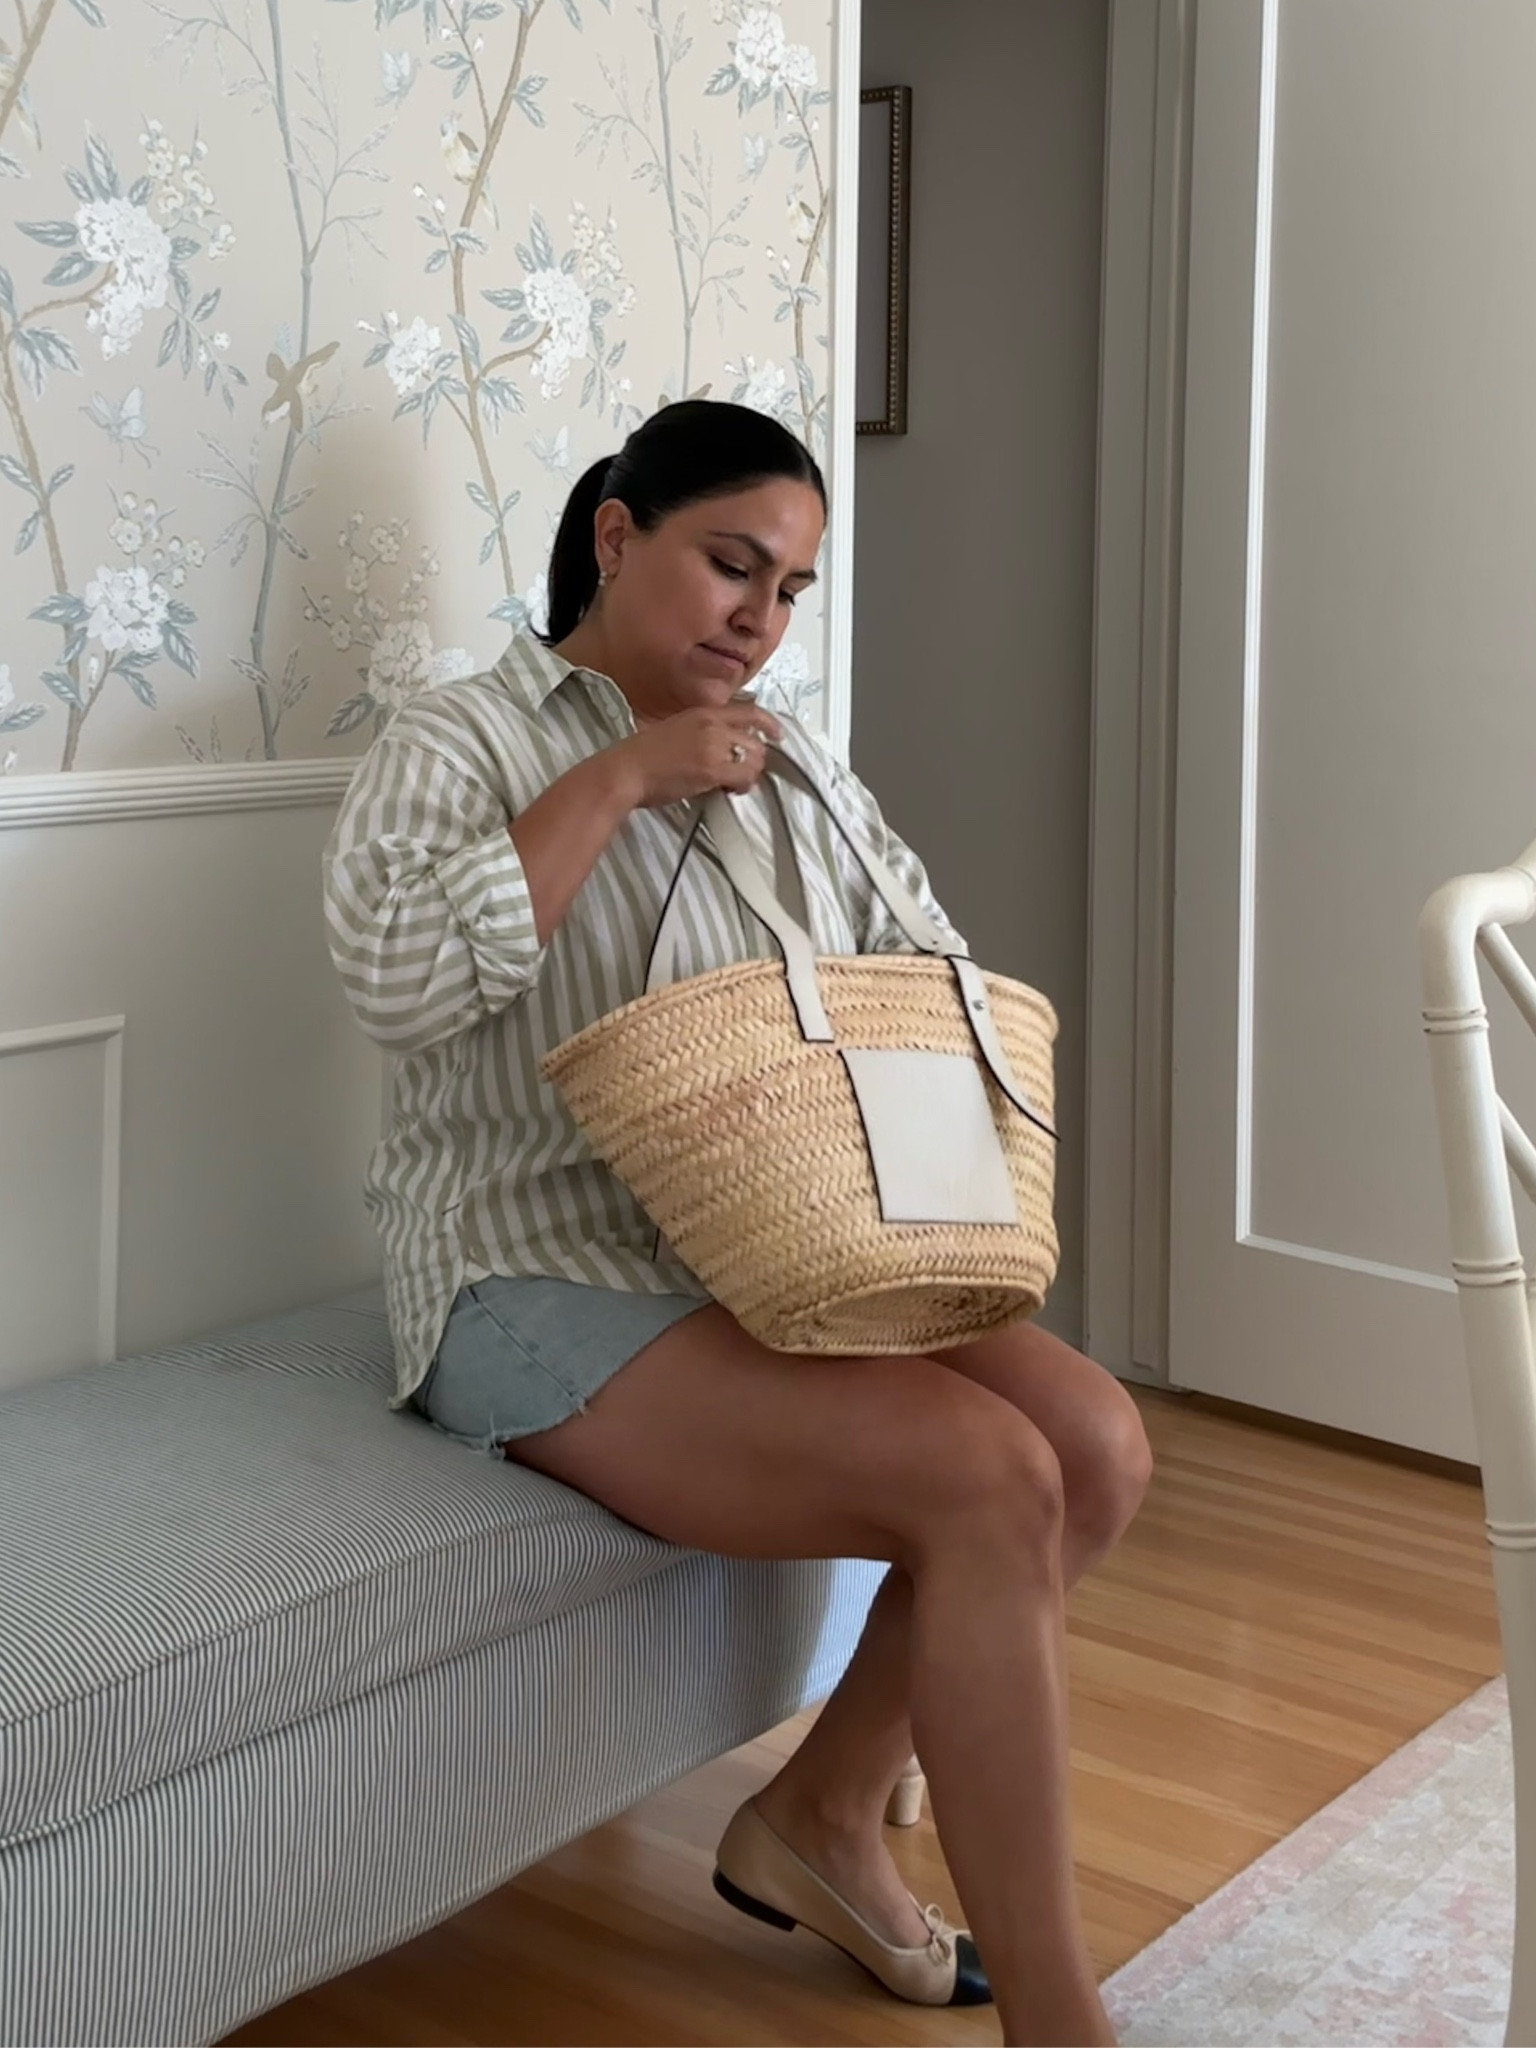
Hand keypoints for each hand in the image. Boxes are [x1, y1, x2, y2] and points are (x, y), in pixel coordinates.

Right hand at [613, 702, 784, 810]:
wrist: (626, 771)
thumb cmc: (644, 756)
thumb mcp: (677, 730)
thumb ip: (705, 733)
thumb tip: (726, 749)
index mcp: (703, 712)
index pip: (749, 710)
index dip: (769, 723)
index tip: (777, 735)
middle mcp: (712, 724)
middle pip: (755, 740)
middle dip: (754, 760)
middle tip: (741, 774)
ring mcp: (713, 745)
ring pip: (754, 759)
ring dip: (748, 775)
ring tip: (731, 784)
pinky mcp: (712, 769)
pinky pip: (744, 777)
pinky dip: (742, 786)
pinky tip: (727, 790)